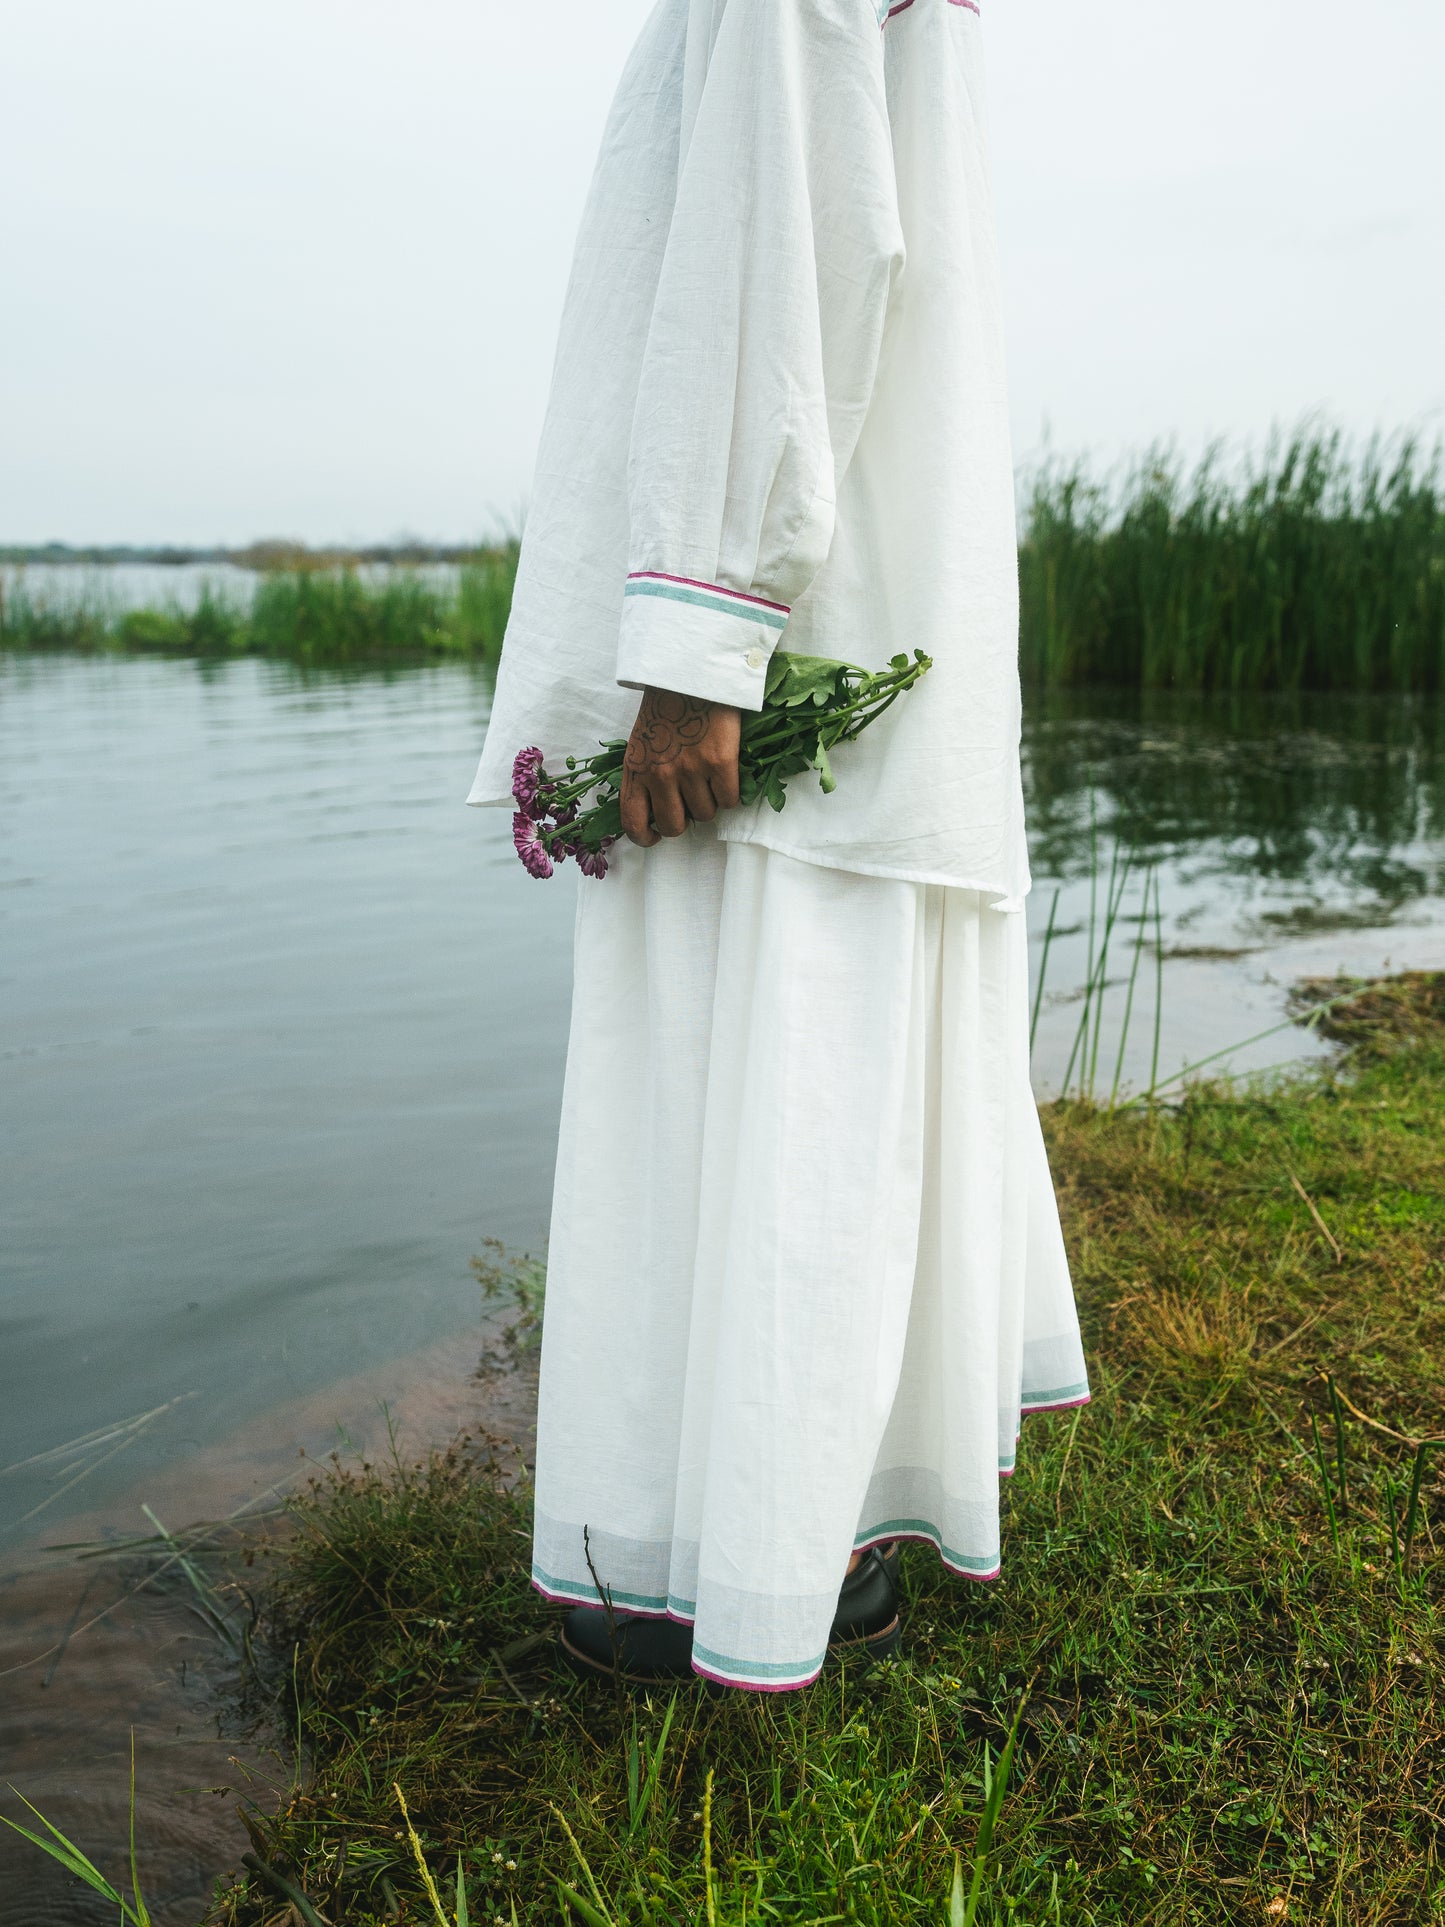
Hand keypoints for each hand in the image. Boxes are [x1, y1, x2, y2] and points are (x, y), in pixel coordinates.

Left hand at [620, 687, 741, 846]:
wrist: (693, 671)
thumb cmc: (667, 706)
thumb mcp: (642, 742)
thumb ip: (644, 775)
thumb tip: (658, 809)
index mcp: (635, 770)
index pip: (633, 822)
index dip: (645, 838)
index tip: (655, 836)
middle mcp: (659, 775)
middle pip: (673, 826)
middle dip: (684, 822)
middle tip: (691, 804)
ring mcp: (690, 770)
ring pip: (705, 814)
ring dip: (710, 802)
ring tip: (709, 778)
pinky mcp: (719, 763)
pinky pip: (729, 800)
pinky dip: (731, 793)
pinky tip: (726, 774)